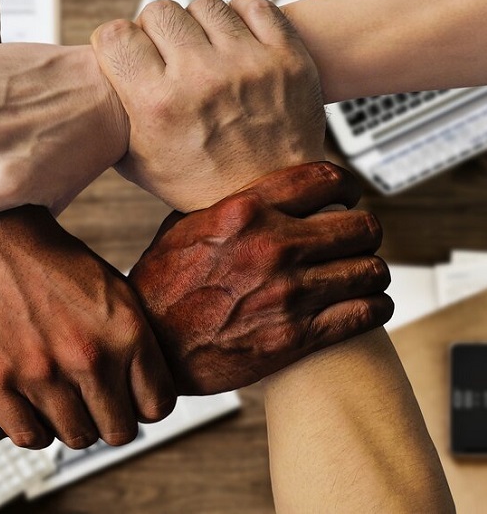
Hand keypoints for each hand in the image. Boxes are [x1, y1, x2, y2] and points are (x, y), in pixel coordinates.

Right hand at [0, 207, 174, 448]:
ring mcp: (38, 373)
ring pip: (77, 438)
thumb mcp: (115, 291)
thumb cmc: (54, 263)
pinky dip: (37, 426)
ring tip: (62, 395)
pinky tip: (34, 402)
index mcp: (126, 332)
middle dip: (111, 418)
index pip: (157, 407)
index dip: (144, 405)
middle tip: (95, 401)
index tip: (130, 398)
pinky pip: (31, 438)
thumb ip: (135, 343)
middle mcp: (87, 357)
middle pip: (119, 431)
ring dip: (73, 422)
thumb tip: (148, 394)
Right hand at [91, 0, 325, 211]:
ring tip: (203, 52)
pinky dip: (239, 19)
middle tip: (166, 55)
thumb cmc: (199, 183)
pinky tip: (233, 43)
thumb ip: (113, 119)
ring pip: (204, 5)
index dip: (116, 42)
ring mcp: (247, 64)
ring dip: (197, 25)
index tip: (126, 53)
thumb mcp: (139, 163)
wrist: (268, 197)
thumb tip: (93, 84)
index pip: (116, 35)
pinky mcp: (285, 57)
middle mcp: (201, 79)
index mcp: (158, 106)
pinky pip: (253, 6)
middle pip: (159, 11)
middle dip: (155, 31)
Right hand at [129, 162, 392, 394]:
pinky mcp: (298, 336)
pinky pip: (366, 313)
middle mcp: (273, 247)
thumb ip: (226, 206)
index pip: (324, 180)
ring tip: (362, 275)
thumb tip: (257, 192)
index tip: (349, 195)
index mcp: (245, 212)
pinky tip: (366, 305)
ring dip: (370, 271)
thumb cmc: (162, 287)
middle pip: (361, 226)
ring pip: (371, 269)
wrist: (153, 348)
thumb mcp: (183, 228)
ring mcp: (289, 293)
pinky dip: (374, 307)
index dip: (347, 185)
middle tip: (356, 240)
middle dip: (364, 232)